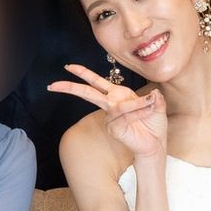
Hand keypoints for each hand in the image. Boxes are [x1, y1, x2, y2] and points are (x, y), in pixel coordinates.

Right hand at [48, 64, 166, 158]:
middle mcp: (111, 104)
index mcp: (118, 95)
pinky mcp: (114, 128)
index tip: (68, 66)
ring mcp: (111, 117)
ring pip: (120, 105)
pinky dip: (139, 112)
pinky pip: (126, 115)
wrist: (155, 144)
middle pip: (87, 92)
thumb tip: (153, 93)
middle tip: (53, 84)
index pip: (96, 82)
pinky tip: (147, 112)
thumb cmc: (154, 124)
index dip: (83, 73)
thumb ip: (154, 97)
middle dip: (71, 86)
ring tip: (151, 106)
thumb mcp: (157, 105)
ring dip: (138, 105)